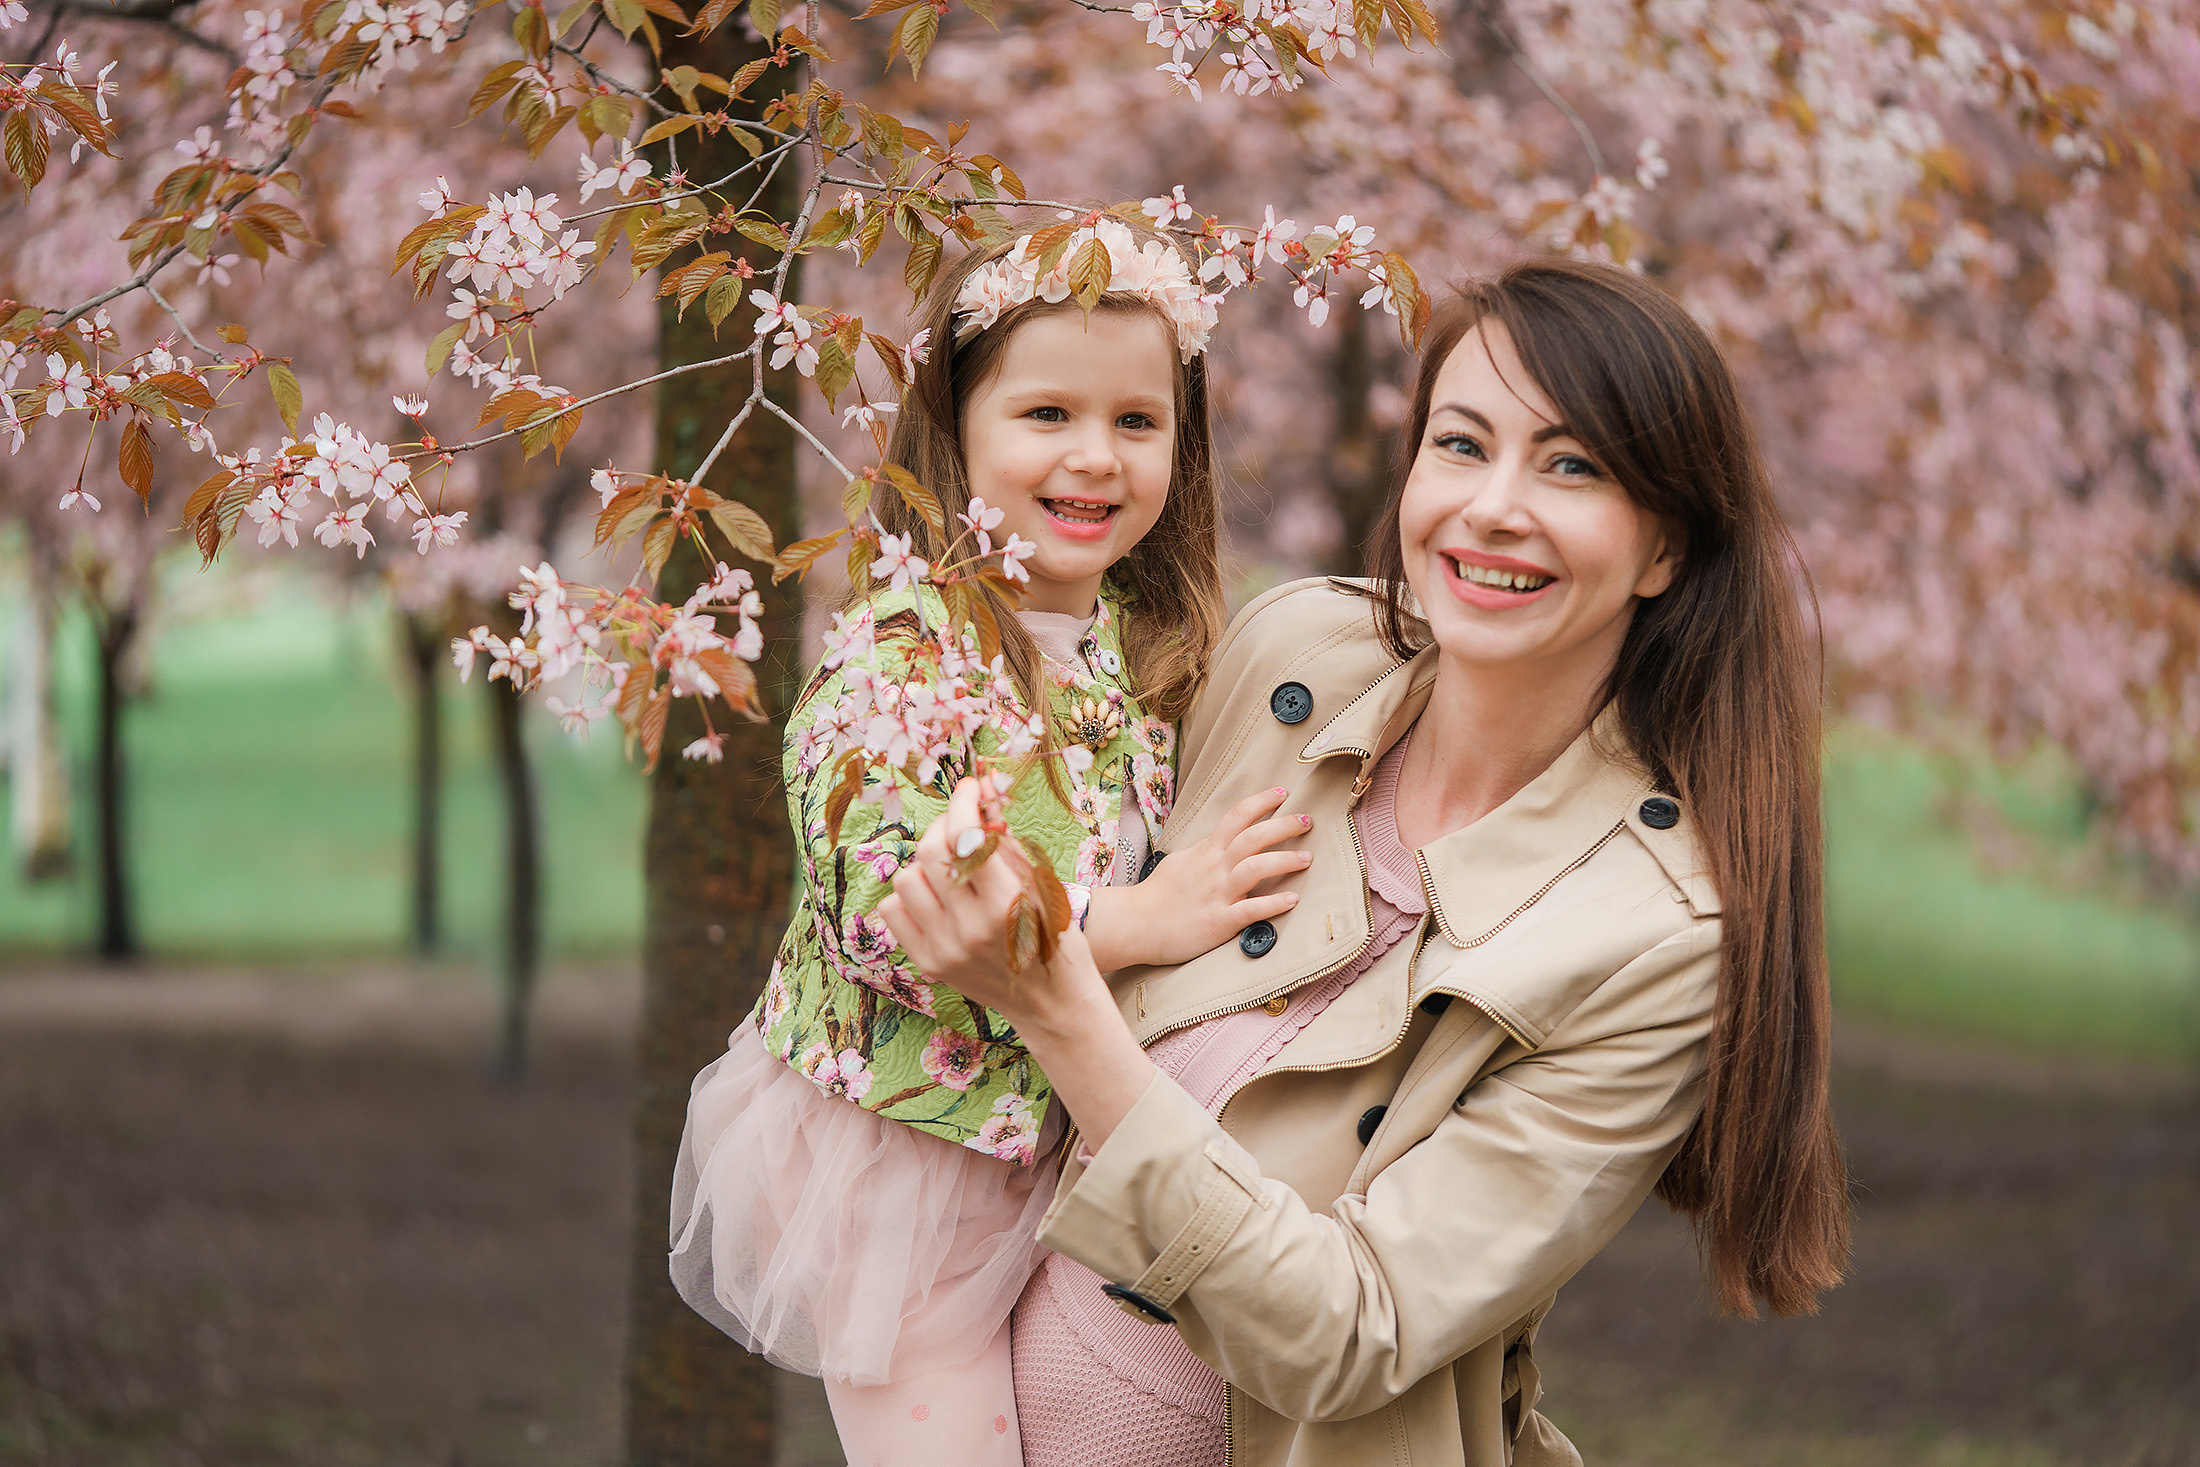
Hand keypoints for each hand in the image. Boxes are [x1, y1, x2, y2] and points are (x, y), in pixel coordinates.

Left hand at [879, 778, 1076, 1021]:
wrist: (1053, 1004)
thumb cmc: (1058, 940)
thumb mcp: (1044, 887)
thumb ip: (1006, 844)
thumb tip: (980, 798)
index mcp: (1006, 904)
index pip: (967, 837)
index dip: (964, 803)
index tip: (970, 788)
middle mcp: (969, 927)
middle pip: (930, 852)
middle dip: (945, 826)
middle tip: (962, 824)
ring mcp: (944, 948)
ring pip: (906, 879)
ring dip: (927, 864)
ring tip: (951, 868)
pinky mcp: (928, 963)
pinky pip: (893, 911)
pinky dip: (910, 896)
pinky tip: (935, 897)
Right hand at [1085, 787, 1311, 970]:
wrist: (1133, 924)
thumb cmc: (1156, 896)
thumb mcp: (1180, 863)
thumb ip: (1204, 853)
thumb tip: (1220, 844)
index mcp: (1206, 852)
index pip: (1236, 817)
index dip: (1261, 802)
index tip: (1282, 793)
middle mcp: (1215, 868)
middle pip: (1254, 837)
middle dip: (1284, 825)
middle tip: (1307, 820)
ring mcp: (1218, 894)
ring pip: (1257, 868)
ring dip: (1286, 860)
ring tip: (1306, 859)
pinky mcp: (1219, 921)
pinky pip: (1252, 910)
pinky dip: (1274, 904)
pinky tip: (1293, 900)